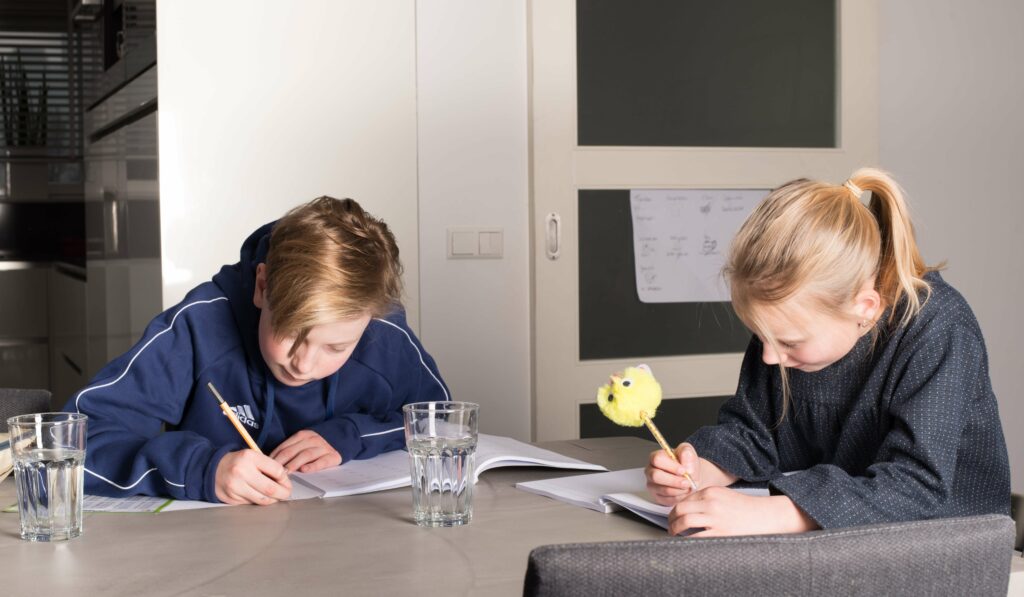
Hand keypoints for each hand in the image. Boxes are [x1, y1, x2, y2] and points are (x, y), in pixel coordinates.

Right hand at [215, 449, 291, 504]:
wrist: (212, 469)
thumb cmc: (237, 463)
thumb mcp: (252, 457)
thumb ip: (268, 466)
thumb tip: (285, 480)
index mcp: (249, 457)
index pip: (277, 470)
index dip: (285, 479)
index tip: (286, 482)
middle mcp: (241, 471)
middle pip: (271, 489)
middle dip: (283, 493)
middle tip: (286, 493)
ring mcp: (235, 487)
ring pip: (263, 500)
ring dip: (272, 500)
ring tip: (274, 496)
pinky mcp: (231, 498)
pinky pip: (252, 503)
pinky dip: (258, 501)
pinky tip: (258, 495)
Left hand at [269, 429, 341, 472]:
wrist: (341, 439)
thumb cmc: (316, 446)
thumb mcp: (303, 443)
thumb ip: (290, 450)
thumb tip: (270, 461)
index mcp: (302, 435)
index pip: (284, 446)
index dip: (274, 457)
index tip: (266, 467)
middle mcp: (312, 439)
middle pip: (293, 451)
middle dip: (281, 462)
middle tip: (273, 473)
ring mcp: (323, 447)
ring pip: (305, 455)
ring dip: (294, 464)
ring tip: (285, 473)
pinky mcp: (333, 456)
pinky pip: (321, 461)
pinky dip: (312, 466)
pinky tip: (304, 471)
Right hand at [645, 442, 700, 505]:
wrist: (691, 478)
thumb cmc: (687, 465)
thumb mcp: (689, 453)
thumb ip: (686, 452)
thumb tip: (685, 460)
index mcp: (656, 457)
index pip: (657, 459)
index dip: (671, 466)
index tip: (683, 470)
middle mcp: (651, 471)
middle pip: (656, 476)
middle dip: (674, 480)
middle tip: (687, 482)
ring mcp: (653, 485)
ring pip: (663, 489)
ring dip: (679, 489)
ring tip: (688, 487)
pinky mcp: (658, 496)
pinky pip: (667, 500)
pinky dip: (678, 497)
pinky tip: (684, 492)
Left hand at [668, 488, 816, 536]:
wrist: (766, 516)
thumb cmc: (746, 509)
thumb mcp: (725, 496)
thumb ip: (707, 500)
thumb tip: (688, 510)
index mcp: (711, 492)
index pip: (685, 499)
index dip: (676, 509)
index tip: (674, 517)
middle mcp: (711, 502)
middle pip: (680, 509)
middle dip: (671, 519)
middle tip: (670, 526)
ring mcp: (715, 517)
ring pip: (684, 521)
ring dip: (674, 529)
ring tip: (674, 534)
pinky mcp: (720, 532)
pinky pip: (695, 537)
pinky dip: (686, 540)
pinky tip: (686, 542)